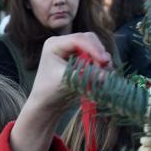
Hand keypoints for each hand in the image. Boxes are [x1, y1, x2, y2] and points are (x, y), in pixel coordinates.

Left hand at [12, 33, 112, 150]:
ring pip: (94, 49)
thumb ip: (85, 78)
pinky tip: (104, 77)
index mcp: (53, 45)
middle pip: (89, 40)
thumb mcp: (67, 86)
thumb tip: (106, 76)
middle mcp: (61, 44)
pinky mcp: (77, 62)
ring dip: (102, 61)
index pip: (79, 40)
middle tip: (108, 67)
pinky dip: (101, 67)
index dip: (93, 50)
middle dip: (99, 53)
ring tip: (106, 75)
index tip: (104, 63)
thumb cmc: (48, 98)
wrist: (43, 111)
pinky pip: (94, 59)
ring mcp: (70, 52)